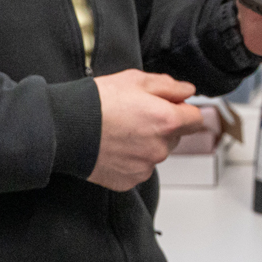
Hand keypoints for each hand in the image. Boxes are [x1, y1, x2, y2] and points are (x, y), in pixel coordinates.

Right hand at [89, 68, 201, 190]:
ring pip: (156, 153)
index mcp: (167, 121)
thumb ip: (168, 86)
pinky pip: (139, 168)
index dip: (184, 109)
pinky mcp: (129, 180)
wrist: (65, 128)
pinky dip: (131, 159)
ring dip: (146, 143)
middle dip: (163, 126)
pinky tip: (114, 146)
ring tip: (120, 131)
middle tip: (136, 115)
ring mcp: (145, 167)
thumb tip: (187, 91)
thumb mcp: (135, 80)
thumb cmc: (97, 102)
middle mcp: (160, 148)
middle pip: (175, 137)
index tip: (172, 106)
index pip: (195, 119)